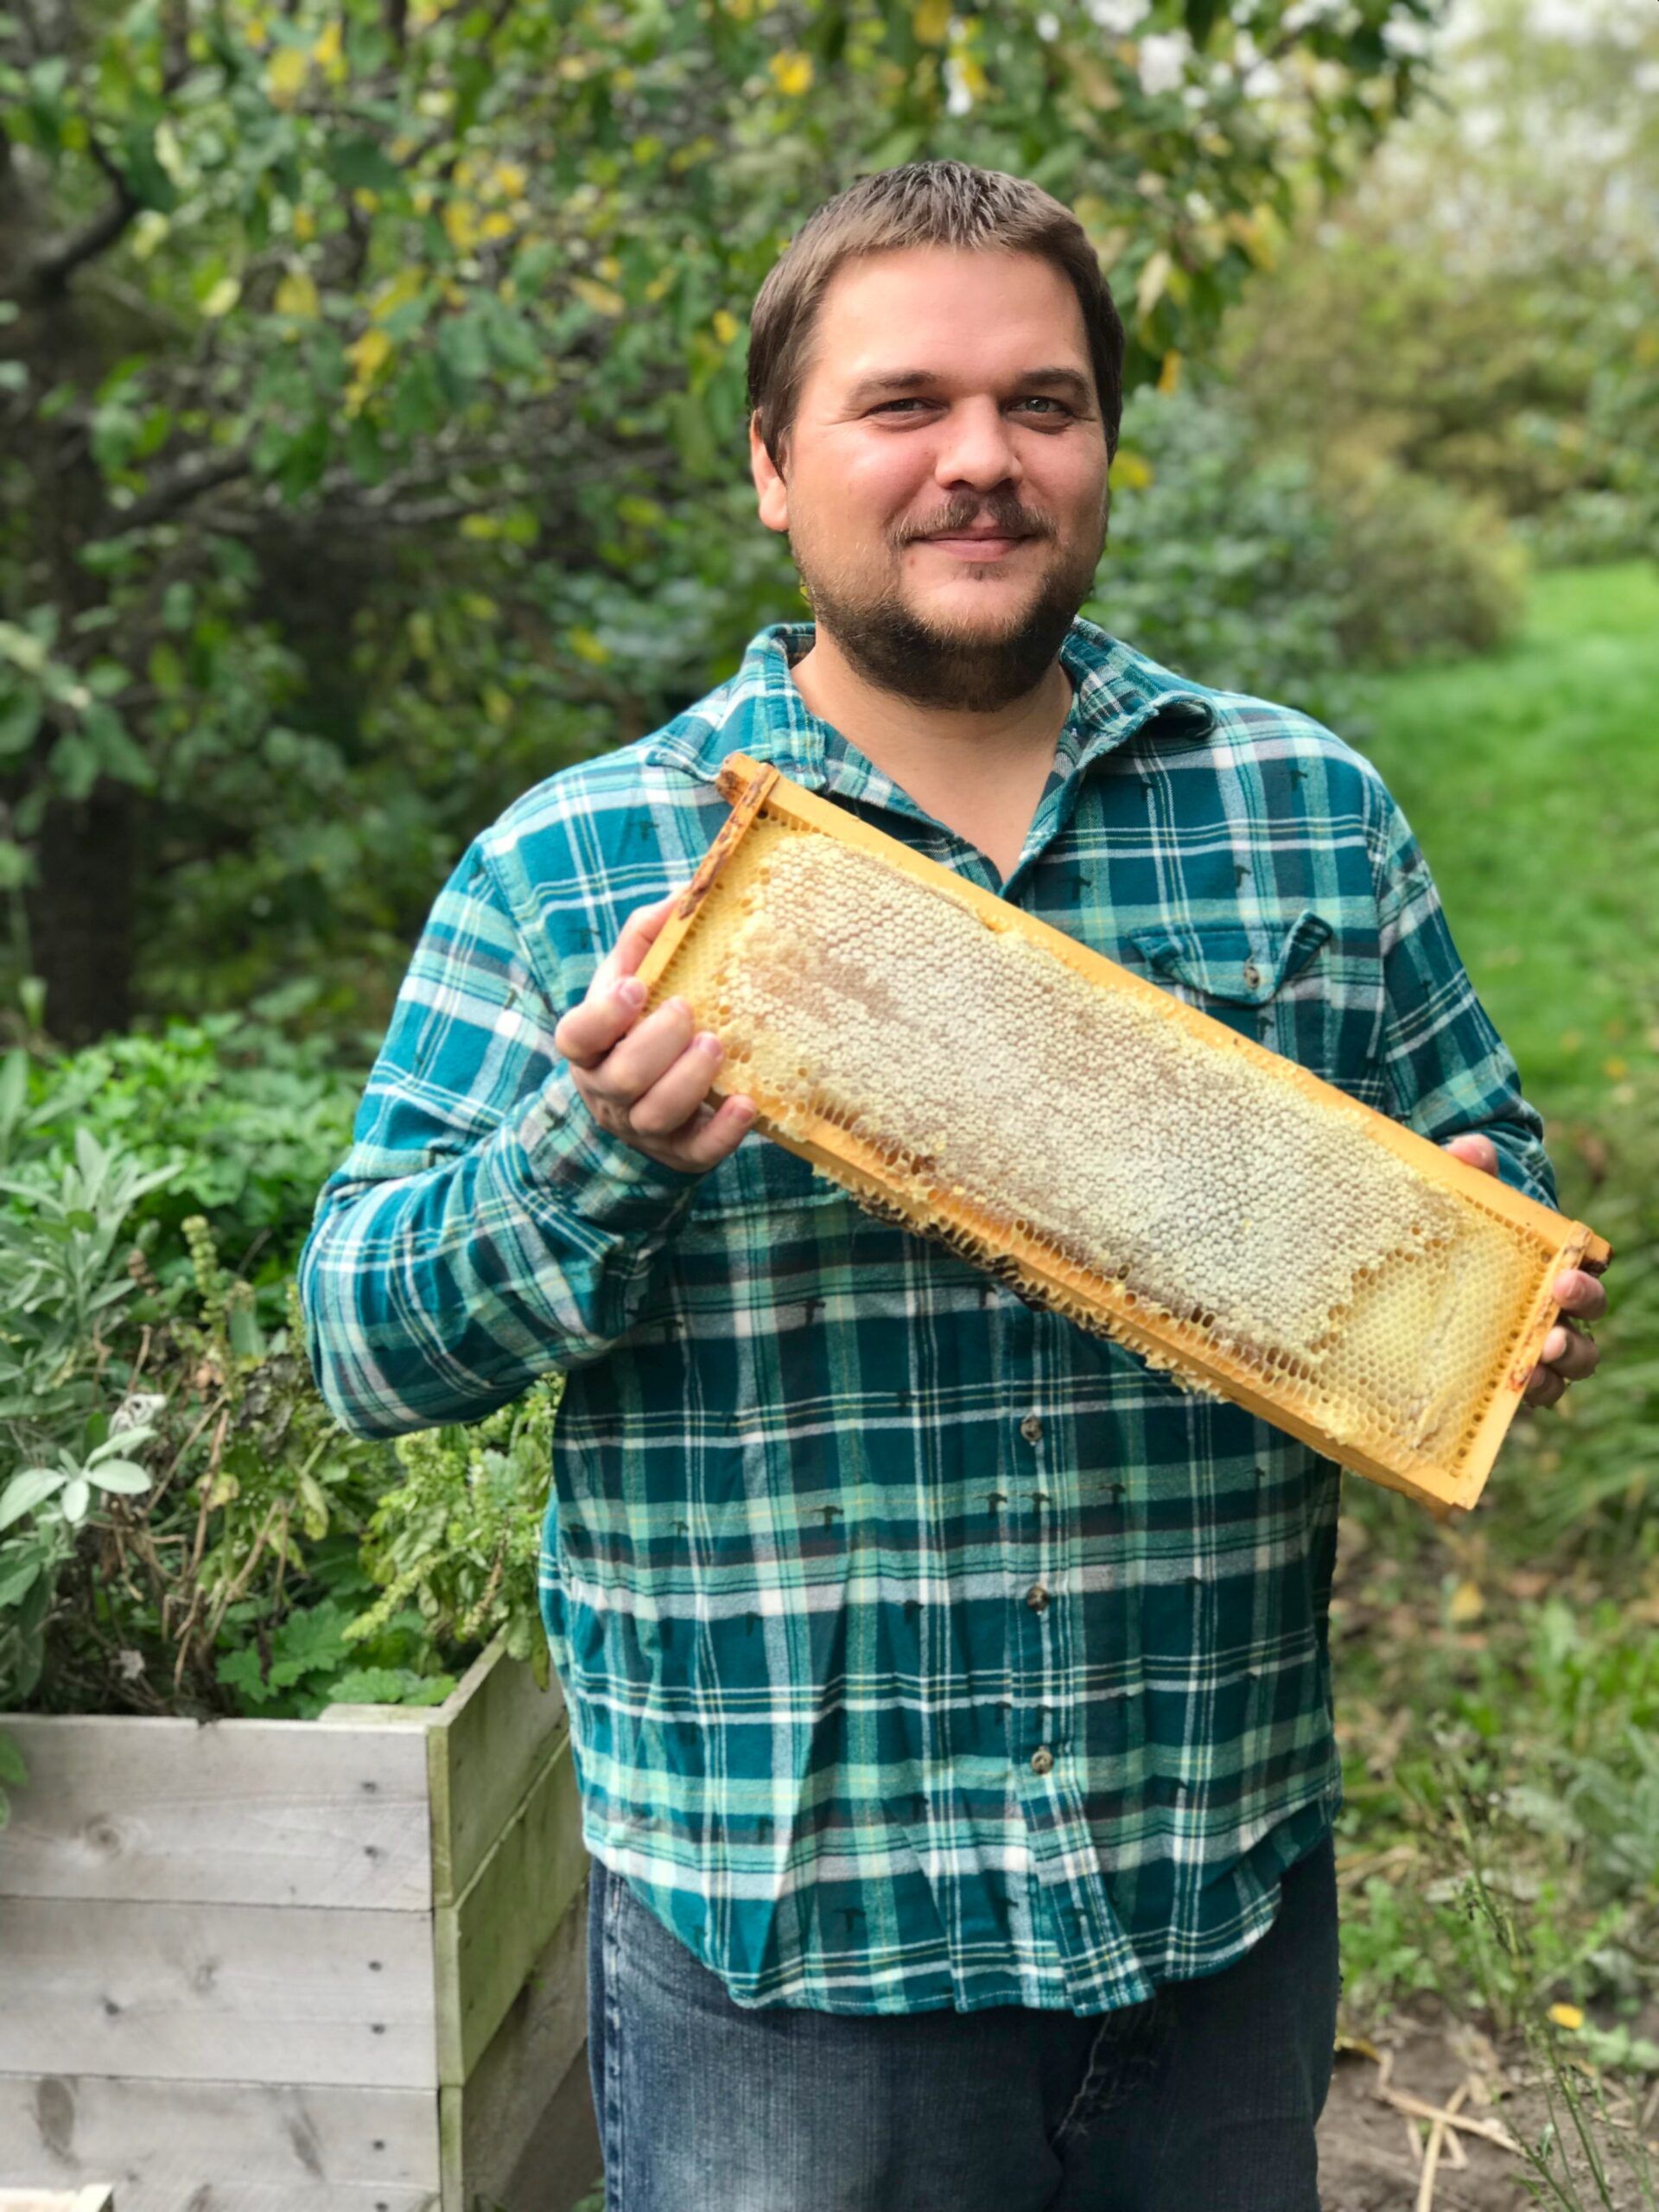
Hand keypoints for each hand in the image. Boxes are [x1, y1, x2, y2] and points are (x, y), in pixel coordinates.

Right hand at [553, 891, 755, 1173]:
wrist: (646, 1090)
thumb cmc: (639, 1021)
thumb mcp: (632, 976)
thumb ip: (647, 935)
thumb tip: (685, 892)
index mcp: (589, 1046)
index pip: (576, 1035)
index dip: (603, 1015)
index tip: (637, 986)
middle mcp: (606, 1091)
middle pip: (623, 1077)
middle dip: (657, 1043)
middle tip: (688, 1011)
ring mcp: (641, 1127)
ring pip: (655, 1116)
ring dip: (689, 1081)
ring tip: (717, 1045)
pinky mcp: (680, 1153)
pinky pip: (697, 1154)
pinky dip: (723, 1132)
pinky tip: (747, 1104)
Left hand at [1442, 1134, 1605, 1407]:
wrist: (1418, 1272)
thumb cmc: (1453, 1235)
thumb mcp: (1455, 1200)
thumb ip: (1466, 1171)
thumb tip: (1470, 1149)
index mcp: (1550, 1263)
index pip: (1588, 1268)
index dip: (1588, 1272)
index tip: (1573, 1267)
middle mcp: (1551, 1308)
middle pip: (1588, 1316)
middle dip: (1581, 1309)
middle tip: (1558, 1302)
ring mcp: (1530, 1347)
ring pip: (1568, 1366)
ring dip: (1561, 1366)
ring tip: (1538, 1362)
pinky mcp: (1501, 1380)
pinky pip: (1526, 1397)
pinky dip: (1523, 1399)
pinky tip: (1506, 1396)